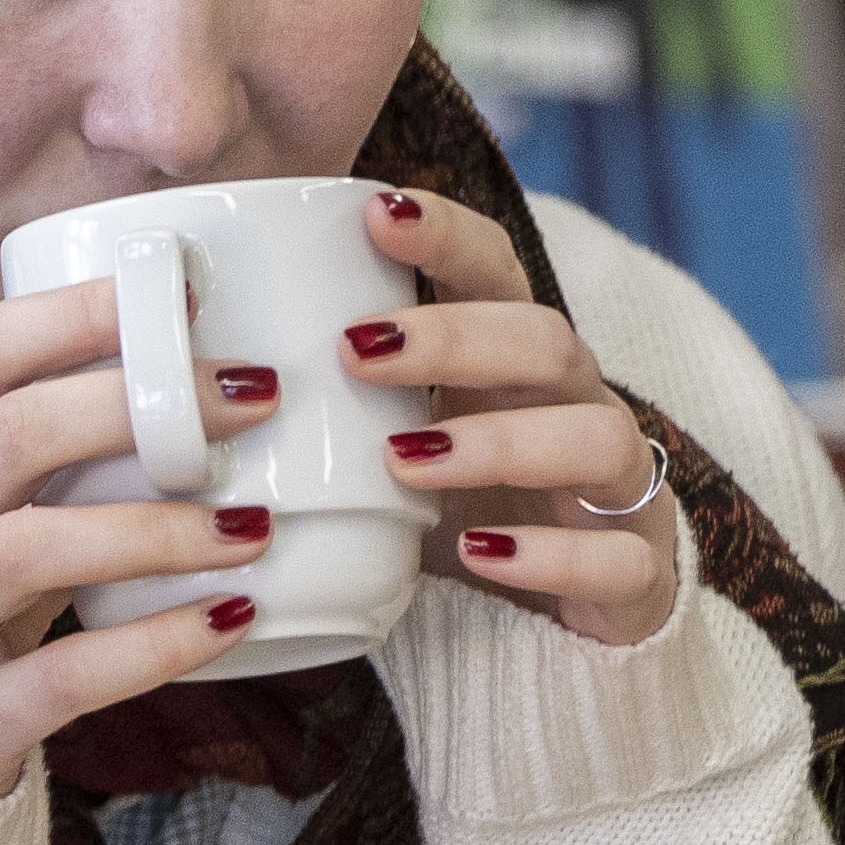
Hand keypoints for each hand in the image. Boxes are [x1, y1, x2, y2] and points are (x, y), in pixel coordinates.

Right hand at [0, 276, 293, 800]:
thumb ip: (36, 454)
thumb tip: (191, 371)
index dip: (80, 316)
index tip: (185, 303)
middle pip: (9, 438)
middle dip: (138, 406)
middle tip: (249, 401)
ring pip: (28, 549)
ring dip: (154, 530)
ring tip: (250, 528)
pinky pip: (64, 674)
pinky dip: (155, 645)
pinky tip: (228, 620)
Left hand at [344, 186, 677, 649]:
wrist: (555, 632)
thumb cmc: (459, 517)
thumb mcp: (394, 451)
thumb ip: (333, 407)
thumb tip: (208, 371)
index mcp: (515, 365)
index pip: (497, 272)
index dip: (447, 234)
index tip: (374, 212)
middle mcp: (576, 408)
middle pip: (547, 338)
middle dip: (455, 336)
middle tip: (355, 352)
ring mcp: (617, 490)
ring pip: (597, 435)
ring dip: (499, 441)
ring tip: (404, 463)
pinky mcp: (637, 572)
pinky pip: (615, 557)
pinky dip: (547, 553)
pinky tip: (476, 552)